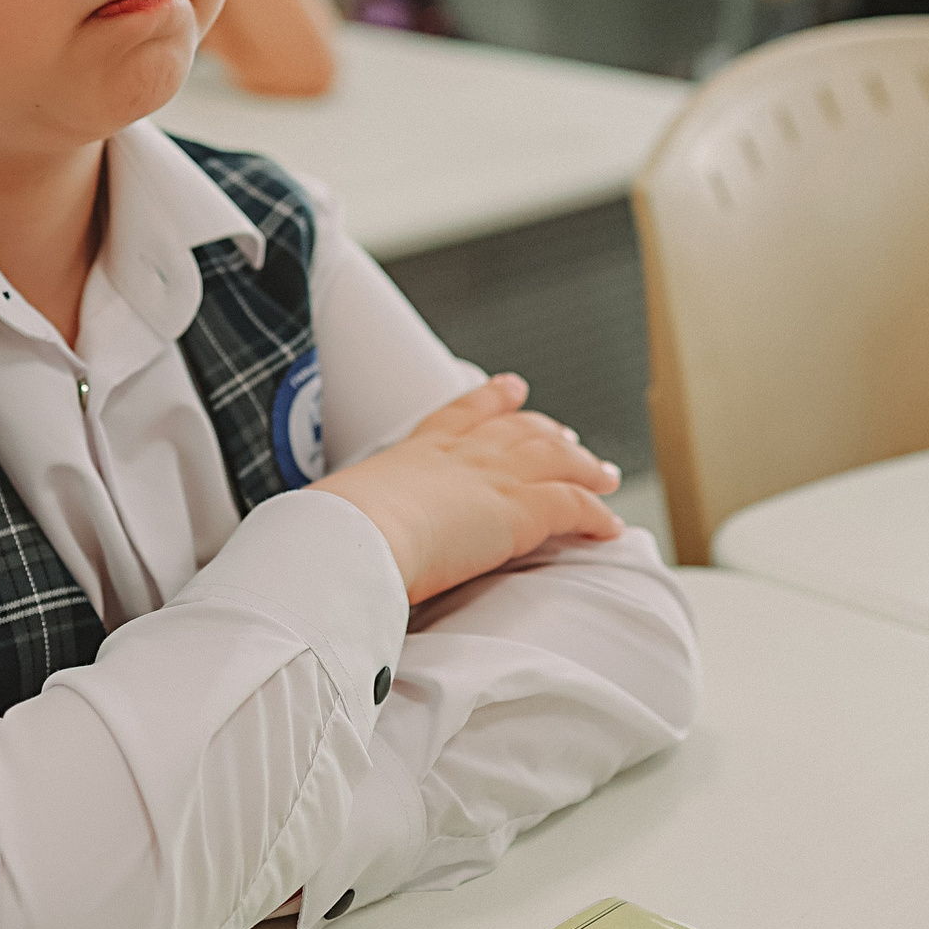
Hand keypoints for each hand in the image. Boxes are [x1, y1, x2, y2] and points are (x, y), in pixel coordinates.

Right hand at [310, 374, 621, 604]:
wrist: (355, 535)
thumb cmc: (335, 531)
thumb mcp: (338, 512)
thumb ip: (345, 519)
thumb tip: (318, 541)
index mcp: (418, 450)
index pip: (462, 413)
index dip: (491, 399)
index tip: (509, 388)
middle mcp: (462, 455)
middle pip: (520, 431)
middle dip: (548, 432)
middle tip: (568, 436)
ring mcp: (495, 477)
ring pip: (557, 461)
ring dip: (585, 468)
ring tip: (605, 476)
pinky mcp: (521, 511)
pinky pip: (575, 507)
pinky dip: (597, 515)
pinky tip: (610, 526)